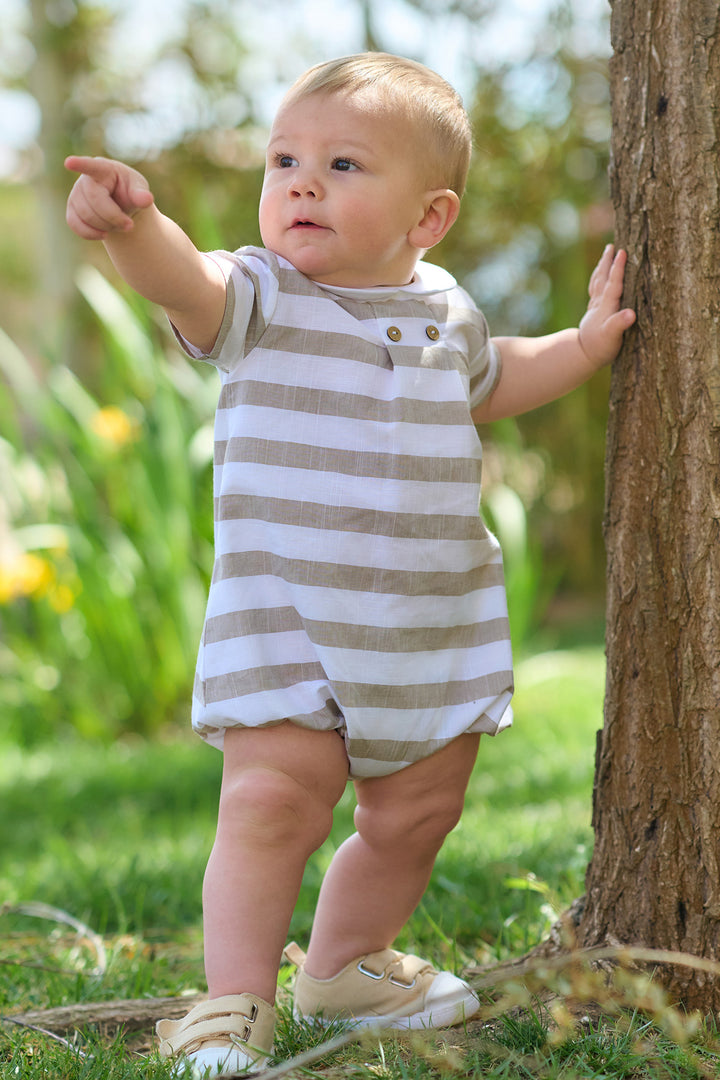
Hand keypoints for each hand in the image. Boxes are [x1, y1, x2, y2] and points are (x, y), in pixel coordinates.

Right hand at [65, 155, 154, 239]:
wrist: (120, 206)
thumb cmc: (129, 192)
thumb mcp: (138, 189)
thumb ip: (141, 194)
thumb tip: (147, 199)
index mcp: (103, 168)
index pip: (91, 166)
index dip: (80, 164)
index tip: (69, 163)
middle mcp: (85, 179)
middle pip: (95, 202)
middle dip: (114, 217)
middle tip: (129, 225)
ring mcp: (75, 194)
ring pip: (86, 216)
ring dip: (106, 226)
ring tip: (117, 224)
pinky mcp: (71, 210)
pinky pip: (76, 225)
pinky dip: (92, 234)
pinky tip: (104, 234)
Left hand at [578, 245, 635, 368]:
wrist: (582, 355)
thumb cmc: (600, 347)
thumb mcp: (612, 337)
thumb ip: (620, 324)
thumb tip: (631, 313)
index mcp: (606, 306)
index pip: (613, 283)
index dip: (618, 268)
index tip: (622, 251)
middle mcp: (599, 303)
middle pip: (602, 278)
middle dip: (607, 262)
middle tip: (611, 246)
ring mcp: (595, 307)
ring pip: (598, 281)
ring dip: (602, 267)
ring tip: (605, 254)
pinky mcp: (594, 312)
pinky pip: (596, 289)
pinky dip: (598, 278)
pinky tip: (599, 276)